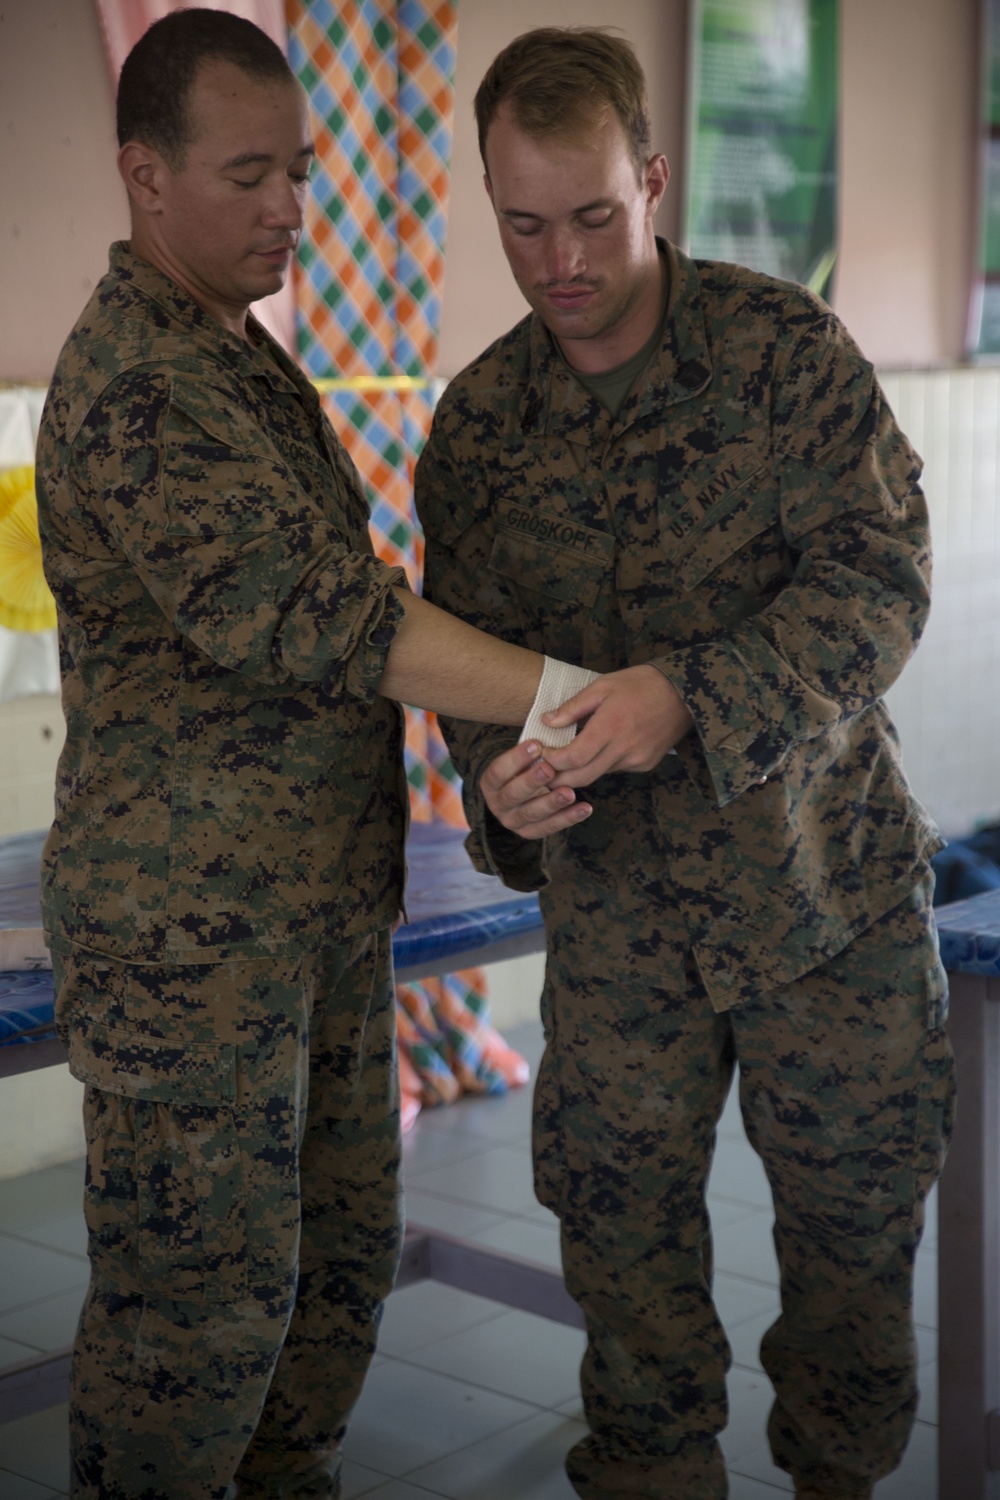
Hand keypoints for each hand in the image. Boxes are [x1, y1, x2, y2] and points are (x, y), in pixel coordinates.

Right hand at [480, 739, 593, 840]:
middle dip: (532, 781)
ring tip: (570, 793)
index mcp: (490, 782)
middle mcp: (497, 804)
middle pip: (513, 794)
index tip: (537, 744)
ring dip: (551, 803)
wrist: (521, 793)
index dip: (516, 758)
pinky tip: (585, 808)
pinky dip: (568, 818)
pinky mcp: (529, 832)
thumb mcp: (522, 757)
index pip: (499, 771)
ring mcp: (512, 821)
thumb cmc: (524, 768)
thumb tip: (552, 728)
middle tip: (550, 769)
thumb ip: (531, 750)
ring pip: (531, 813)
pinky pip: (549, 828)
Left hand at [542, 664, 693, 787]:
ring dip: (580, 770)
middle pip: (582, 777)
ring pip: (598, 774)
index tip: (541, 753)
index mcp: (610, 727)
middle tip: (542, 770)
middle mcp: (623, 749)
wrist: (684, 693)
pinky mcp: (646, 764)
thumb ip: (573, 707)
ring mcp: (636, 760)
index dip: (551, 760)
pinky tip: (600, 750)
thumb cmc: (641, 684)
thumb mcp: (603, 686)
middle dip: (557, 778)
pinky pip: (616, 769)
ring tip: (566, 757)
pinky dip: (602, 764)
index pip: (572, 758)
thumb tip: (547, 721)